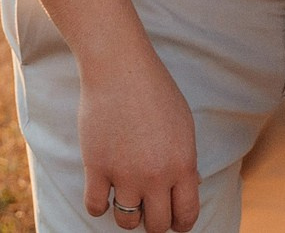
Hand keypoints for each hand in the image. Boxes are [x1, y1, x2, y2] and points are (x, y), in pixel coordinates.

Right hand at [81, 51, 200, 231]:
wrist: (120, 68)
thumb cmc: (154, 90)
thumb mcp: (183, 124)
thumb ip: (185, 160)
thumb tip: (188, 186)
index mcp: (183, 164)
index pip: (186, 215)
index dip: (181, 224)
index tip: (175, 223)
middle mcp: (156, 175)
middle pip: (157, 225)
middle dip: (154, 222)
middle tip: (149, 210)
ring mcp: (124, 173)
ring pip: (127, 222)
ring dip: (127, 215)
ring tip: (126, 199)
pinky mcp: (96, 167)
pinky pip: (95, 207)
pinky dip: (99, 206)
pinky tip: (103, 192)